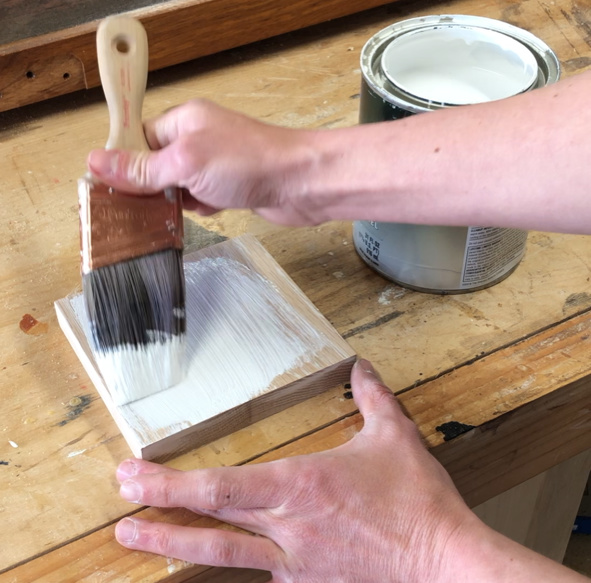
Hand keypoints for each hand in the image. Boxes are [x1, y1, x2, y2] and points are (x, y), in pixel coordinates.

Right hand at [87, 99, 322, 225]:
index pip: (139, 138)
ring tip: (187, 207)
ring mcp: (216, 163)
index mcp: (184, 120)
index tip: (112, 188)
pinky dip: (201, 207)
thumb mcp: (186, 163)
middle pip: (156, 165)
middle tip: (148, 206)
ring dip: (177, 201)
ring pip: (178, 186)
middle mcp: (199, 138)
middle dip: (152, 187)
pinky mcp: (230, 186)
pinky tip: (211, 209)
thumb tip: (97, 163)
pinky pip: (201, 198)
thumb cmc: (248, 163)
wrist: (301, 183)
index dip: (126, 163)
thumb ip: (143, 168)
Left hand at [114, 359, 477, 581]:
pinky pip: (259, 569)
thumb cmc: (417, 502)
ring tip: (133, 538)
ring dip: (172, 545)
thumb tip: (361, 367)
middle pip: (207, 521)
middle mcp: (287, 528)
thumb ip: (371, 397)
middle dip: (156, 511)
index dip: (170, 484)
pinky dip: (229, 558)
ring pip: (220, 554)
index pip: (220, 487)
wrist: (443, 564)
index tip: (135, 475)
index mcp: (301, 486)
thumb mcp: (394, 437)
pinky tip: (213, 553)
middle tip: (118, 506)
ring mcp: (293, 564)